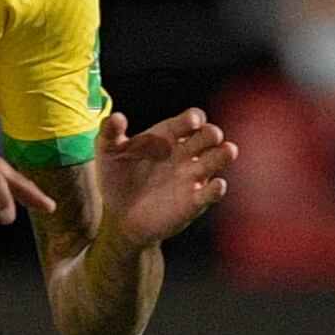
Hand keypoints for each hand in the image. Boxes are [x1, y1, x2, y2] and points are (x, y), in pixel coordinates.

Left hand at [95, 107, 235, 247]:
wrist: (119, 217)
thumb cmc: (117, 178)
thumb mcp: (108, 153)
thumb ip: (109, 133)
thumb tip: (116, 117)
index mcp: (168, 136)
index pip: (191, 120)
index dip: (194, 118)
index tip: (190, 122)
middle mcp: (186, 152)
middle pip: (209, 135)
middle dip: (212, 133)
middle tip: (209, 136)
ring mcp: (193, 175)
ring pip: (219, 158)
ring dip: (224, 154)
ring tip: (226, 152)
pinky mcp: (194, 201)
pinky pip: (211, 192)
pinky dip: (216, 188)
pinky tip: (216, 185)